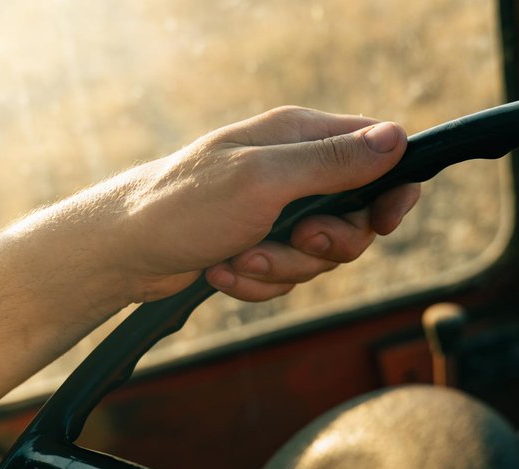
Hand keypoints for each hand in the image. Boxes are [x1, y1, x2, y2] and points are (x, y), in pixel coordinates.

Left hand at [112, 106, 420, 301]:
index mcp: (298, 137)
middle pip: (354, 216)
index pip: (374, 150)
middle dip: (327, 242)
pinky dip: (257, 282)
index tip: (385, 219)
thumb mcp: (265, 180)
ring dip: (281, 267)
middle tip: (299, 240)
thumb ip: (333, 162)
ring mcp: (275, 211)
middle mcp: (292, 170)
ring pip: (319, 255)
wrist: (123, 252)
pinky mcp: (259, 245)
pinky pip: (286, 276)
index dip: (391, 187)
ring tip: (239, 257)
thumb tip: (396, 139)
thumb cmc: (184, 205)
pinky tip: (222, 270)